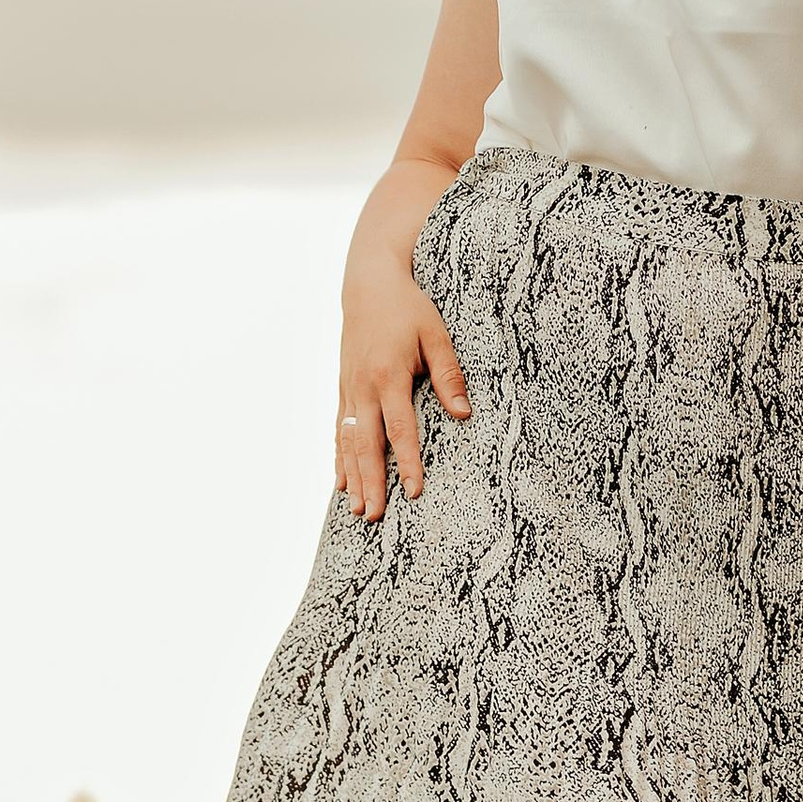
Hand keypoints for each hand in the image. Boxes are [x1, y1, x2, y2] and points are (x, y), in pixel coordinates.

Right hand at [336, 258, 468, 521]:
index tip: (414, 492)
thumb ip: (448, 375)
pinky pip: (339, 430)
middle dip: (371, 482)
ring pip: (348, 442)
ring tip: (356, 510)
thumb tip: (463, 414)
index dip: (408, 462)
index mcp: (388, 375)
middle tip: (374, 517)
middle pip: (366, 445)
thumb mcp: (436, 335)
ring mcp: (349, 389)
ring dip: (352, 477)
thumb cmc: (408, 308)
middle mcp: (363, 387)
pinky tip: (341, 480)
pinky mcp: (343, 388)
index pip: (400, 429)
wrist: (368, 284)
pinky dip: (339, 457)